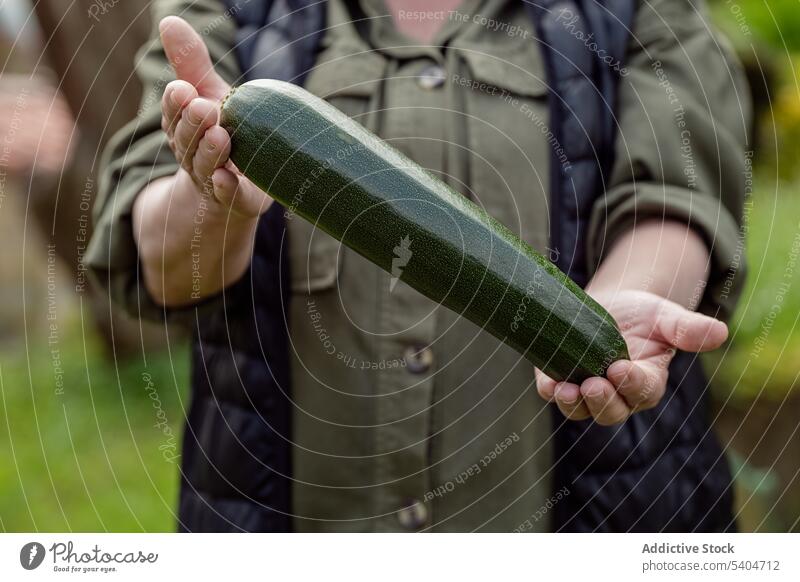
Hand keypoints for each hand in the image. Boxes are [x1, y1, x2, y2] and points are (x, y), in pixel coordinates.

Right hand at [159, 16, 269, 217]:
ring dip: (210, 152)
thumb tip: (169, 20)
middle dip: (192, 124)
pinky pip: (229, 197)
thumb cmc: (222, 133)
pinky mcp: (237, 200)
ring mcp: (212, 180)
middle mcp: (191, 154)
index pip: (173, 113)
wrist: (233, 190)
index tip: (183, 90)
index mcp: (181, 128)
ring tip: (221, 136)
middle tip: (203, 107)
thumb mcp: (210, 95)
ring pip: (204, 166)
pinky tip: (227, 179)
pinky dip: (226, 189)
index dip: (176, 104)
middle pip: (186, 140)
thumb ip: (192, 63)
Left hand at [535, 289, 727, 424]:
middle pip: (611, 411)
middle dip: (602, 402)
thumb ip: (687, 328)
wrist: (607, 305)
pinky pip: (553, 393)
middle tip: (592, 384)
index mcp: (647, 381)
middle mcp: (618, 394)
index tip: (621, 368)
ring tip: (565, 388)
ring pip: (580, 410)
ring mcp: (587, 389)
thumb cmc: (642, 314)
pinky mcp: (560, 379)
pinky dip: (549, 391)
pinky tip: (547, 381)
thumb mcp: (665, 316)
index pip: (643, 391)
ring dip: (572, 403)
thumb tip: (719, 332)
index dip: (632, 384)